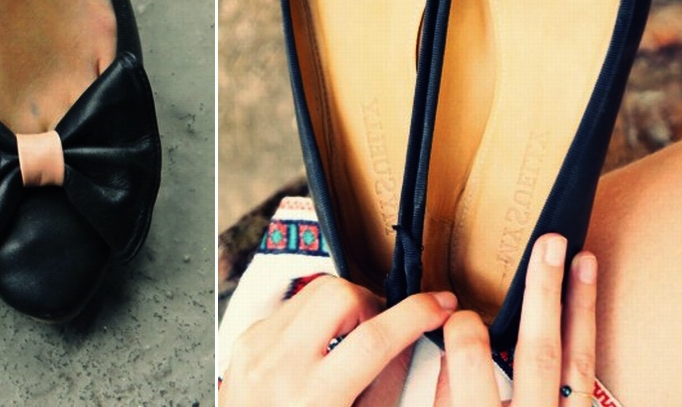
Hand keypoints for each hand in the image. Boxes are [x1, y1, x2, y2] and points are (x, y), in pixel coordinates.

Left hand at [222, 275, 458, 405]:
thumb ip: (381, 384)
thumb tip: (414, 340)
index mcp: (314, 397)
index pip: (373, 340)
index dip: (416, 315)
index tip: (441, 305)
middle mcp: (279, 366)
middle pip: (339, 296)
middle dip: (372, 303)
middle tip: (381, 328)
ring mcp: (256, 347)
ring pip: (314, 291)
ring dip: (344, 303)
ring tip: (353, 333)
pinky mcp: (245, 339)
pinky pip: (291, 306)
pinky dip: (316, 314)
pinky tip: (323, 339)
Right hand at [437, 234, 597, 406]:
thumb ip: (448, 394)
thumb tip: (450, 346)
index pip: (472, 359)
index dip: (463, 326)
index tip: (455, 313)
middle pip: (539, 353)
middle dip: (544, 293)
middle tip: (550, 246)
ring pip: (577, 362)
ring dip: (581, 306)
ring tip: (583, 262)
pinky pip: (588, 374)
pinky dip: (587, 336)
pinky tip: (584, 307)